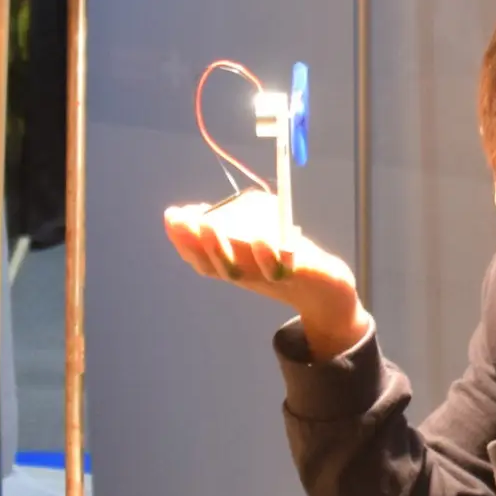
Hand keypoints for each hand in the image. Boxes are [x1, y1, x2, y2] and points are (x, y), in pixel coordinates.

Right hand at [162, 192, 365, 357]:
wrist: (324, 286)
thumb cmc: (283, 259)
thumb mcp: (253, 235)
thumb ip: (230, 220)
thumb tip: (196, 208)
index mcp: (233, 267)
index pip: (201, 257)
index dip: (184, 239)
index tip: (171, 216)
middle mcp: (247, 276)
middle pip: (217, 264)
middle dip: (198, 240)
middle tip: (183, 219)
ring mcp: (270, 278)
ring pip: (241, 268)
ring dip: (222, 246)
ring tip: (208, 224)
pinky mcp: (297, 275)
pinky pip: (281, 268)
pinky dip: (269, 255)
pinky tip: (260, 238)